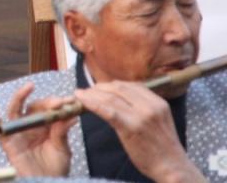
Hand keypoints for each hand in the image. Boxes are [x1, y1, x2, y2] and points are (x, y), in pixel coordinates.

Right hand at [0, 82, 74, 177]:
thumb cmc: (55, 169)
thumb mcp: (62, 150)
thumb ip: (62, 133)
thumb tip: (70, 116)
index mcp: (45, 126)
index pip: (48, 109)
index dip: (57, 103)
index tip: (70, 101)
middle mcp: (30, 126)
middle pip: (33, 106)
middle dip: (45, 102)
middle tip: (59, 102)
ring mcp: (18, 132)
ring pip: (14, 110)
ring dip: (19, 97)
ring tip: (28, 87)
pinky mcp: (7, 142)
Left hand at [74, 82, 203, 182]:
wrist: (172, 167)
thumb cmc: (162, 148)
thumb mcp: (157, 120)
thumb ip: (142, 107)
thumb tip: (118, 98)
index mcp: (158, 102)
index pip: (130, 85)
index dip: (111, 85)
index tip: (99, 87)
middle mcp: (151, 105)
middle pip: (118, 88)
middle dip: (99, 88)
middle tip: (87, 91)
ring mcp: (141, 116)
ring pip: (111, 98)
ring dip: (92, 94)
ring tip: (80, 95)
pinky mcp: (131, 127)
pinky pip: (108, 110)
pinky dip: (92, 104)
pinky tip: (82, 101)